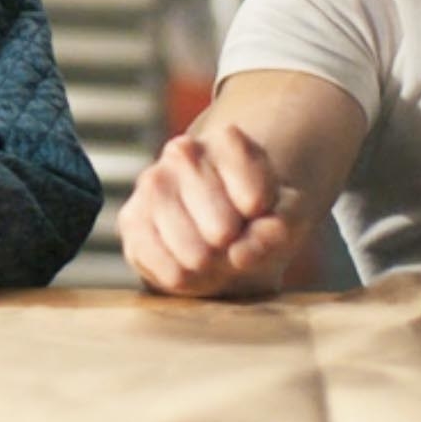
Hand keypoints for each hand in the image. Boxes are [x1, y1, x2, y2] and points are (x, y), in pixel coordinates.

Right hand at [119, 122, 303, 295]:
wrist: (223, 238)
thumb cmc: (258, 222)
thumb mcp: (289, 220)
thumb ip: (281, 228)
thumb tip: (241, 252)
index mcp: (228, 141)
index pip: (253, 192)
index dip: (263, 216)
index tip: (260, 215)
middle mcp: (183, 153)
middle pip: (222, 227)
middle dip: (234, 249)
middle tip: (234, 244)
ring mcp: (151, 184)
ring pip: (193, 251)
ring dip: (210, 268)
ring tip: (214, 258)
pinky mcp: (131, 220)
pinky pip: (164, 267)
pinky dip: (184, 280)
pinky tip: (190, 268)